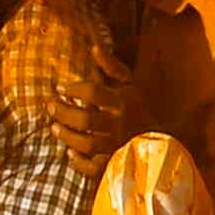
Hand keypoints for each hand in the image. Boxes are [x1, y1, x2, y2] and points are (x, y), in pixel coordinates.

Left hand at [48, 42, 135, 178]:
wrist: (163, 137)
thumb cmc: (140, 107)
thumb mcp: (130, 83)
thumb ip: (112, 66)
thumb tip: (94, 47)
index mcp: (122, 101)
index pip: (92, 92)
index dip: (73, 88)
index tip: (59, 87)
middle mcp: (119, 124)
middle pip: (85, 119)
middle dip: (63, 112)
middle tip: (50, 106)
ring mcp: (116, 145)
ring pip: (86, 143)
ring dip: (67, 136)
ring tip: (54, 127)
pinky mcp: (114, 163)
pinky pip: (94, 167)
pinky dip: (79, 162)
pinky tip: (70, 152)